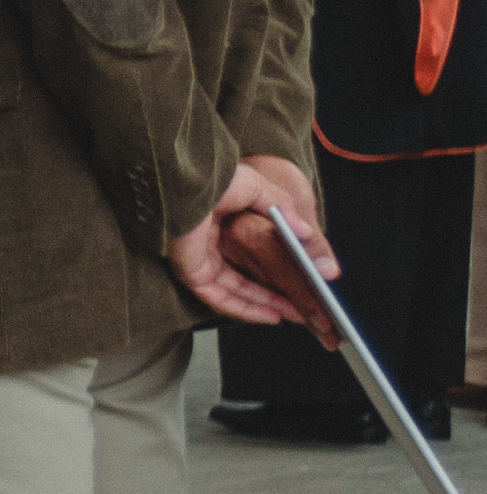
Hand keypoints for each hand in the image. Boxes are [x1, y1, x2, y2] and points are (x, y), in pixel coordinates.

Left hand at [172, 154, 335, 330]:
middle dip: (275, 293)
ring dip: (265, 305)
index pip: (248, 252)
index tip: (300, 277)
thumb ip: (280, 209)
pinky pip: (221, 298)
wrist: (187, 184)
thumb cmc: (212, 178)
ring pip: (235, 291)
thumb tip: (306, 233)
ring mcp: (198, 259)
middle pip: (243, 275)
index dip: (274, 266)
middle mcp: (207, 243)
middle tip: (302, 305)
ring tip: (294, 314)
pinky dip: (246, 309)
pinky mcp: (191, 273)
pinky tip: (270, 316)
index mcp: (218, 221)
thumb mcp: (256, 188)